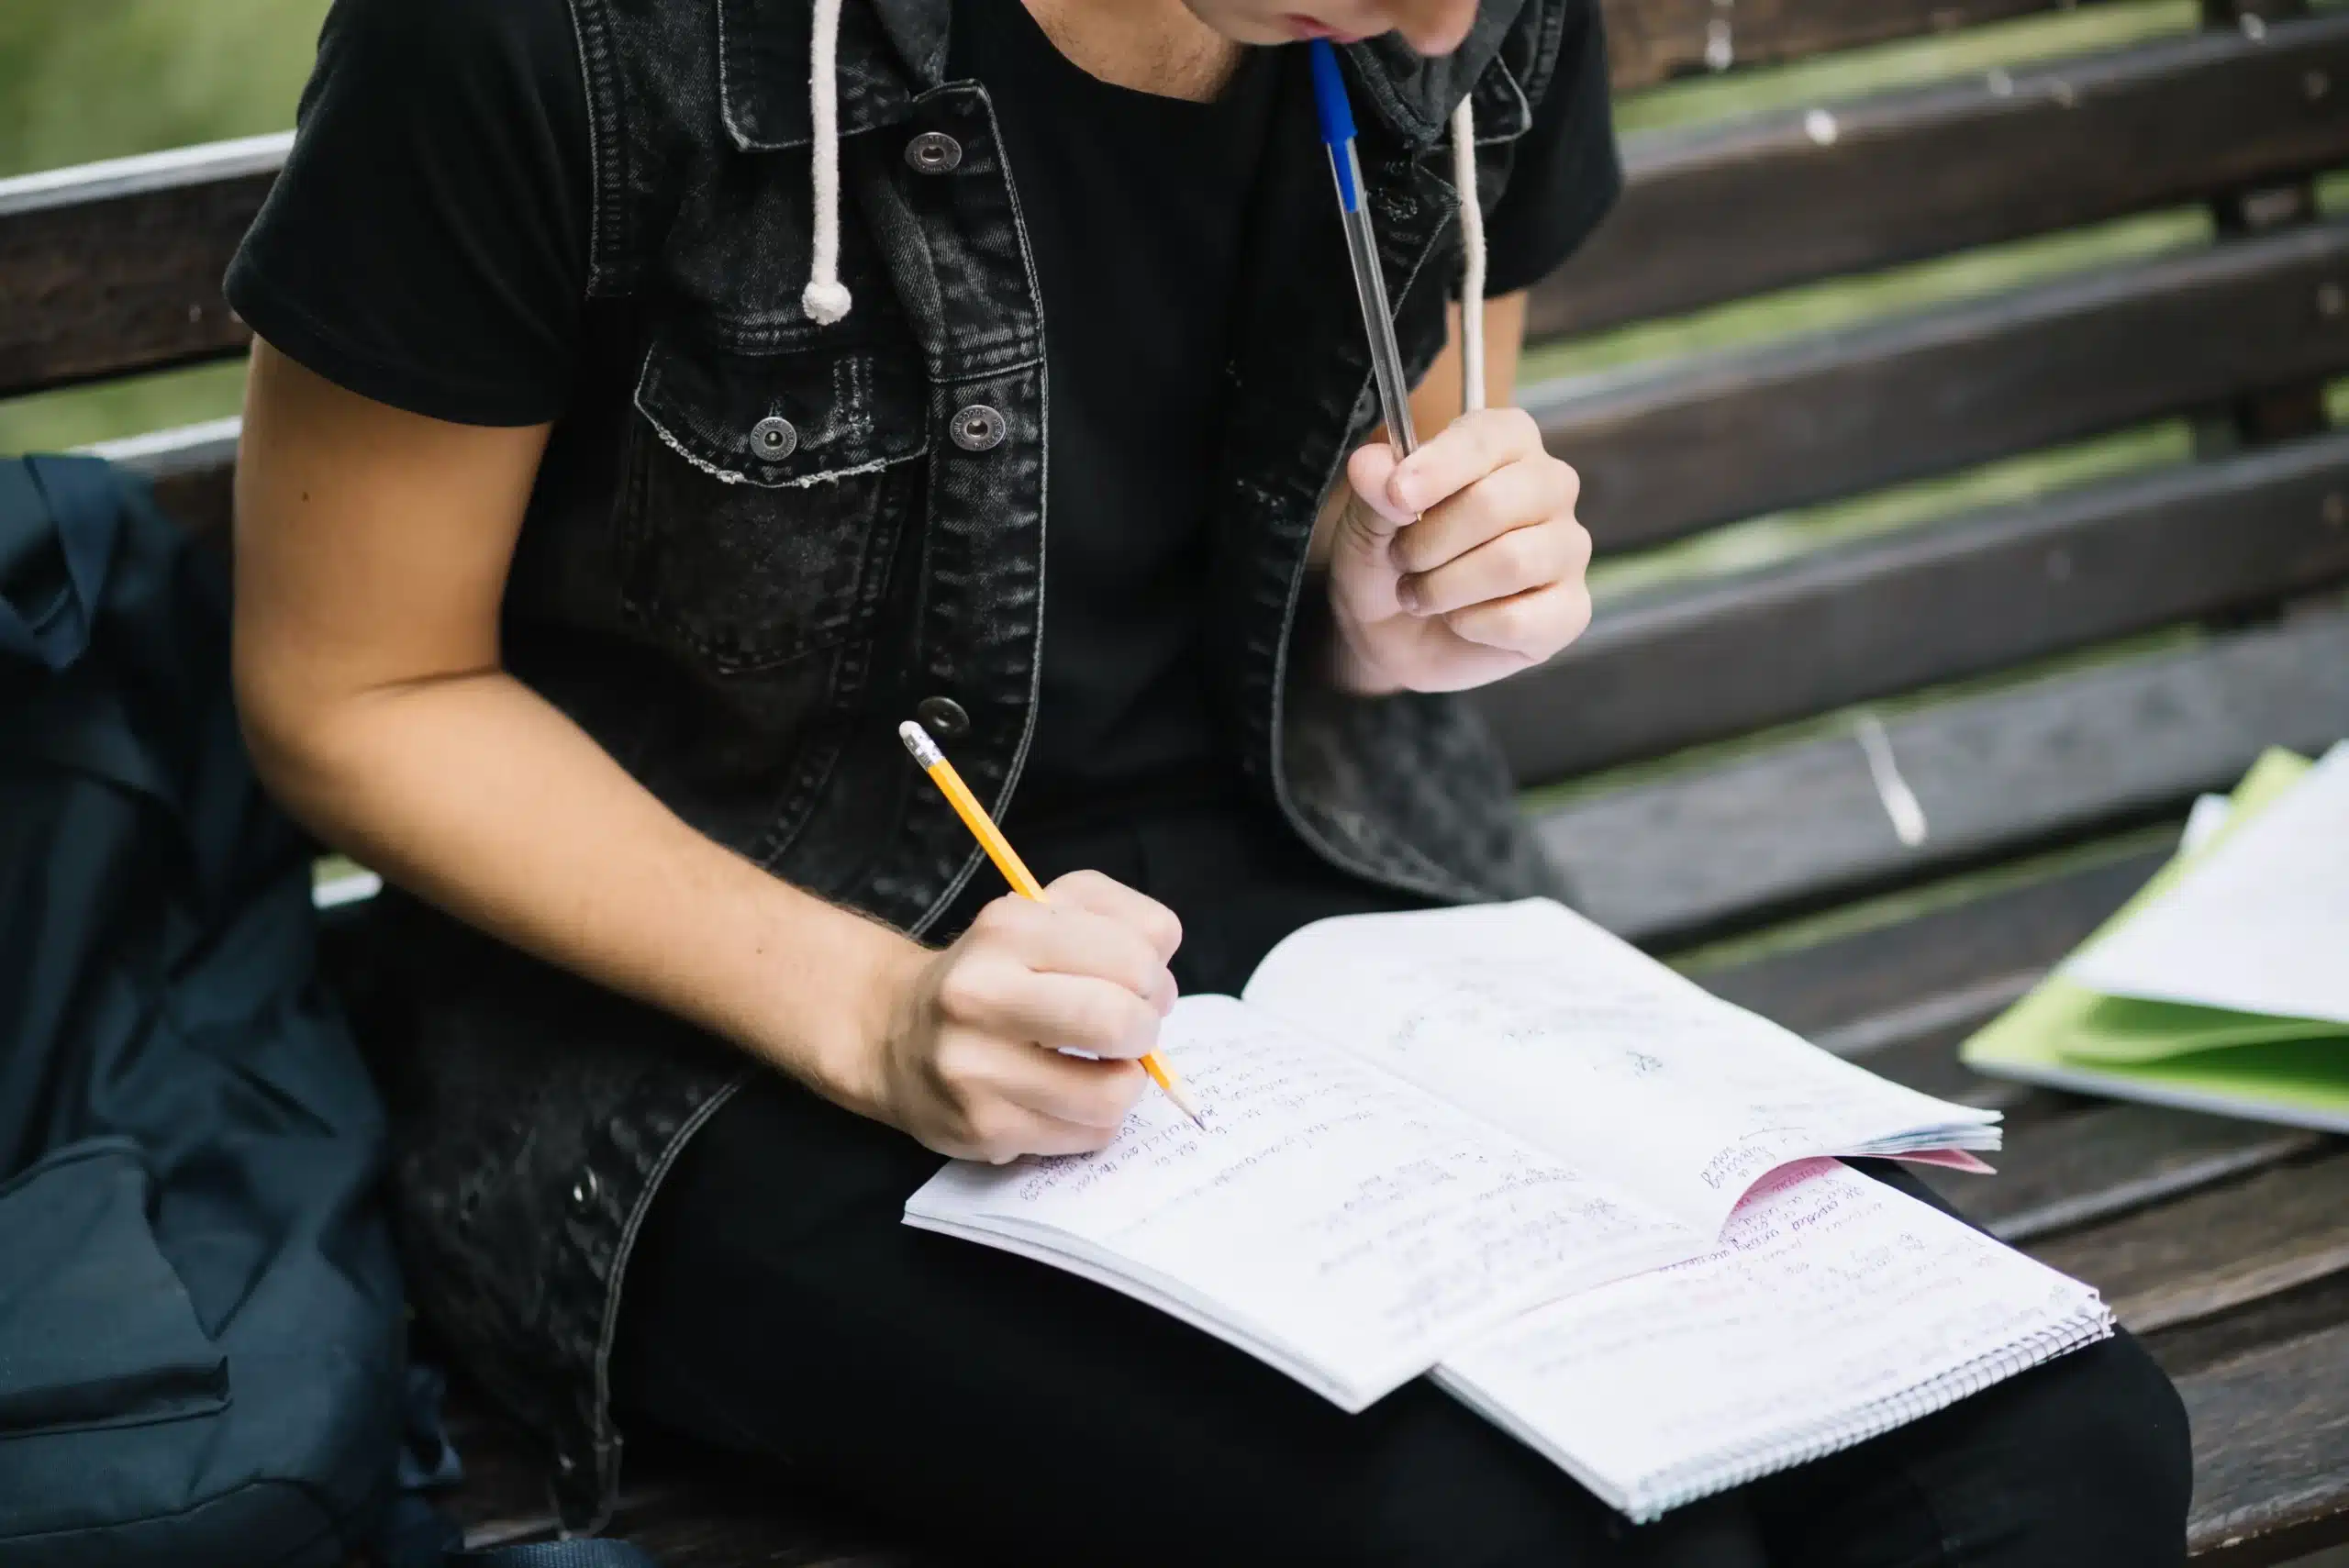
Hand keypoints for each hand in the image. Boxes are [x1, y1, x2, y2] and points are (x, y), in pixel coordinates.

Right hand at [862, 871, 1181, 1162]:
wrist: (896, 1034)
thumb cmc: (995, 970)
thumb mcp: (1048, 913)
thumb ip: (1120, 918)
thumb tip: (1164, 967)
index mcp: (1008, 930)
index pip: (1134, 954)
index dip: (1155, 975)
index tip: (1140, 985)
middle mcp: (981, 995)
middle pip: (1119, 1022)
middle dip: (1145, 1030)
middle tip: (1131, 1030)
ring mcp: (977, 1069)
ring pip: (1111, 1094)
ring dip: (1127, 1081)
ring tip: (1104, 1067)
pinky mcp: (984, 1129)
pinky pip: (1086, 1135)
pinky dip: (1095, 1117)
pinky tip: (1068, 1096)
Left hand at [1325, 406, 1592, 694]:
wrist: (1392, 634)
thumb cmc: (1390, 559)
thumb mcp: (1365, 518)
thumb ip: (1374, 488)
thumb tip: (1376, 471)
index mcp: (1507, 442)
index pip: (1486, 440)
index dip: (1437, 468)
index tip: (1397, 495)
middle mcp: (1550, 486)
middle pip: (1496, 503)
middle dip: (1430, 541)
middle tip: (1401, 559)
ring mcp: (1567, 548)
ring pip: (1511, 562)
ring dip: (1444, 587)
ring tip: (1419, 594)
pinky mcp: (1570, 608)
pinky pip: (1520, 619)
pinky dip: (1470, 625)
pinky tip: (1458, 620)